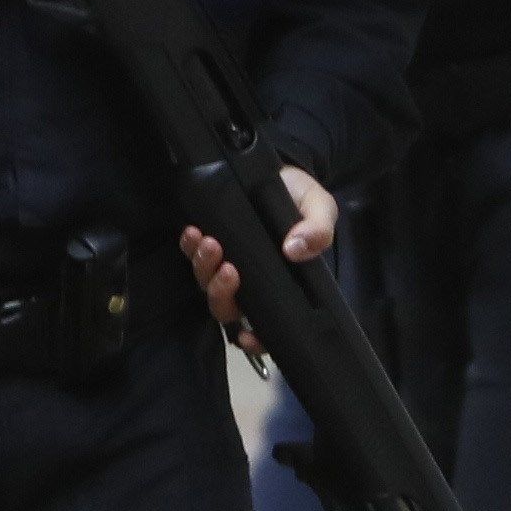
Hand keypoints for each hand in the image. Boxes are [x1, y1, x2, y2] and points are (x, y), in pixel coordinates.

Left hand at [179, 165, 340, 349]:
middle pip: (227, 308)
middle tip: (229, 268)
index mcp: (280, 283)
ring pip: (207, 284)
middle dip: (222, 293)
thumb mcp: (320, 209)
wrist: (280, 170)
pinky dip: (190, 247)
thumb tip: (295, 249)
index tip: (247, 336)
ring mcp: (228, 263)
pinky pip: (193, 254)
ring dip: (204, 268)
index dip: (255, 339)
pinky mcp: (211, 242)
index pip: (266, 324)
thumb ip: (317, 231)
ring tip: (210, 244)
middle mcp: (250, 281)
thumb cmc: (301, 198)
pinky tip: (194, 233)